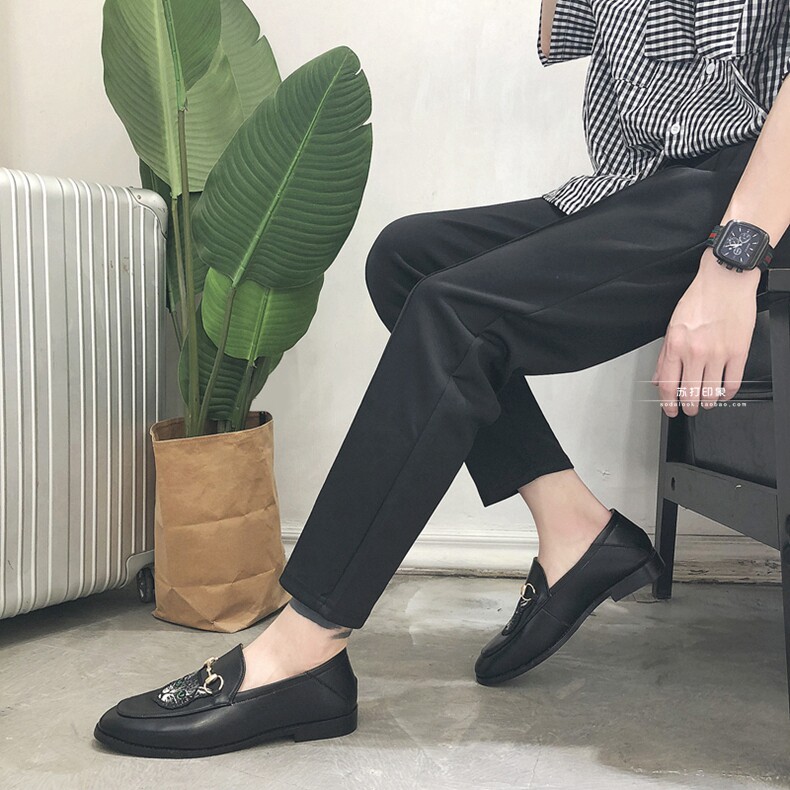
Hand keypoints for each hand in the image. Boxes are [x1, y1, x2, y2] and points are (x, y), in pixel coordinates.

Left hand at [651, 247, 759, 416]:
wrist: (725, 281)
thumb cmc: (699, 300)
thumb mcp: (672, 326)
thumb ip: (665, 355)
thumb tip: (659, 379)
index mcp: (675, 345)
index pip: (667, 385)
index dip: (668, 404)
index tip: (670, 410)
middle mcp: (695, 351)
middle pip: (689, 394)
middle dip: (688, 408)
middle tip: (689, 409)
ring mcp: (718, 353)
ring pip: (710, 392)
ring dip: (707, 403)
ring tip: (705, 403)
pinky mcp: (738, 352)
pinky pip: (732, 383)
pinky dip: (726, 394)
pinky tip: (723, 393)